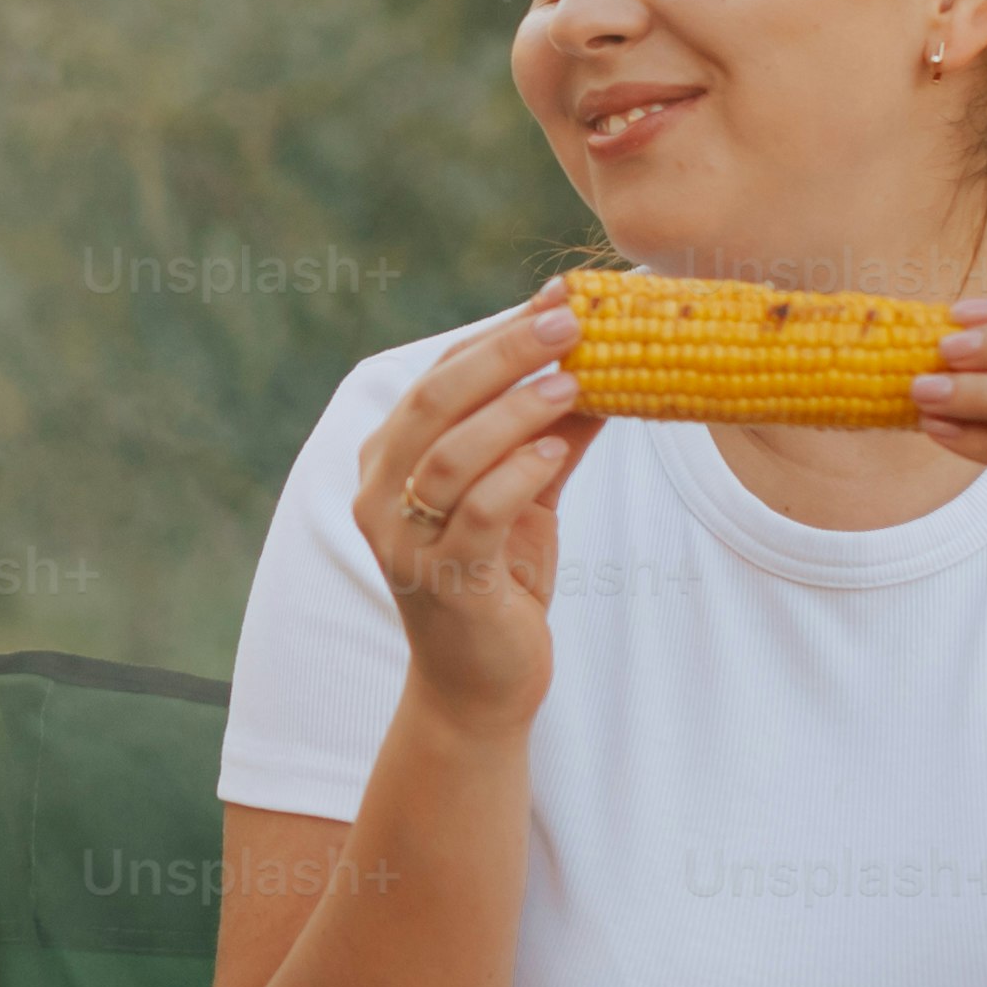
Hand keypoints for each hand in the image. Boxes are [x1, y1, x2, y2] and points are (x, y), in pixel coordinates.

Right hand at [351, 295, 604, 734]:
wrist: (480, 685)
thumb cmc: (498, 580)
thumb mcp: (526, 496)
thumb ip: (549, 433)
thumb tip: (606, 365)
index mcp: (390, 459)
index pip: (439, 377)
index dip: (497, 334)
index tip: (559, 300)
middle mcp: (381, 493)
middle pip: (435, 401)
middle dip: (504, 354)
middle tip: (567, 322)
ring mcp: (406, 539)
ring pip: (452, 455)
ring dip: (516, 411)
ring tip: (574, 382)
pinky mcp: (445, 580)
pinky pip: (478, 514)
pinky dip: (519, 474)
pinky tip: (558, 450)